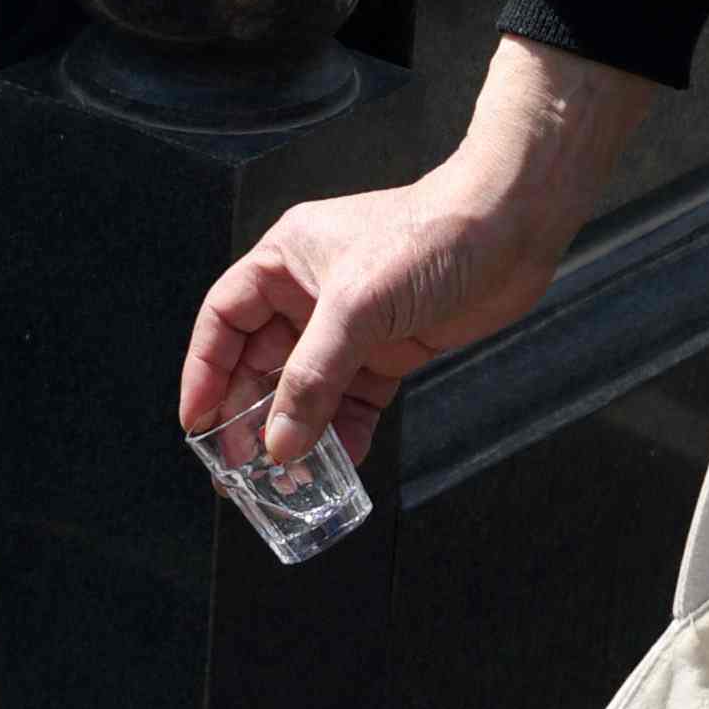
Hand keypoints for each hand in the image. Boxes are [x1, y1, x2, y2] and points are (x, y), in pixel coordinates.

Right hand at [187, 167, 560, 474]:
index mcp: (286, 261)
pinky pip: (355, 399)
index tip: (196, 423)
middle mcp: (311, 293)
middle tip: (239, 469)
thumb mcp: (356, 307)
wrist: (512, 228)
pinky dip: (346, 430)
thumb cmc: (429, 237)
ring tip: (287, 480)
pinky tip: (341, 462)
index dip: (204, 370)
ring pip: (309, 388)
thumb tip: (279, 442)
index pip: (224, 320)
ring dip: (298, 431)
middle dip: (249, 416)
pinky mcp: (392, 348)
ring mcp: (354, 324)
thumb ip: (313, 378)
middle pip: (261, 363)